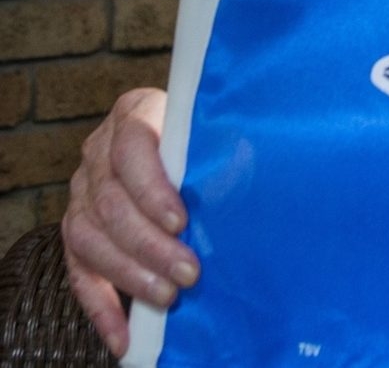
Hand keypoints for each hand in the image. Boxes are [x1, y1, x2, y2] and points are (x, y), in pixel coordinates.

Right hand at [61, 88, 199, 358]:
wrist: (183, 137)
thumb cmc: (209, 137)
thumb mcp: (214, 132)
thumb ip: (219, 150)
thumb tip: (250, 184)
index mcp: (134, 114)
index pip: (133, 149)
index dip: (152, 189)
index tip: (181, 222)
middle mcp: (97, 151)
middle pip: (111, 202)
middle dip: (150, 244)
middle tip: (188, 272)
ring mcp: (82, 191)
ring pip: (91, 239)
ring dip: (130, 275)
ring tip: (168, 297)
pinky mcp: (77, 229)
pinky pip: (79, 271)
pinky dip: (101, 307)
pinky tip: (123, 335)